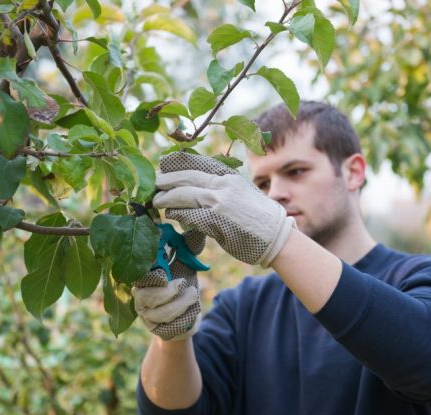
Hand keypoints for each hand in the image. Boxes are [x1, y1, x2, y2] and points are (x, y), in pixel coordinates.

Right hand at [132, 230, 204, 340]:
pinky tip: (191, 311)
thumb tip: (198, 226)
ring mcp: (147, 314)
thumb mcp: (186, 263)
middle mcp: (140, 296)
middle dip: (167, 291)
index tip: (165, 270)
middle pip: (145, 295)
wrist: (185, 317)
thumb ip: (188, 246)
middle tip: (182, 283)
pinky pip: (169, 326)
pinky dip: (184, 317)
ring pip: (160, 312)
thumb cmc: (182, 285)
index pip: (139, 274)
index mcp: (144, 276)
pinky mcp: (156, 329)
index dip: (151, 272)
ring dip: (180, 303)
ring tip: (193, 294)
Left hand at [153, 152, 294, 266]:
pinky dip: (177, 214)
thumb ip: (220, 188)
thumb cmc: (260, 218)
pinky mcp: (215, 220)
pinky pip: (188, 215)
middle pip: (185, 178)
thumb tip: (197, 190)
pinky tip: (171, 215)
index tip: (164, 166)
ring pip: (183, 195)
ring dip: (166, 199)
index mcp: (229, 175)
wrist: (276, 236)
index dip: (177, 165)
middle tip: (154, 184)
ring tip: (157, 201)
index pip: (196, 163)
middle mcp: (222, 184)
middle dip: (166, 181)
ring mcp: (218, 201)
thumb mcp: (241, 192)